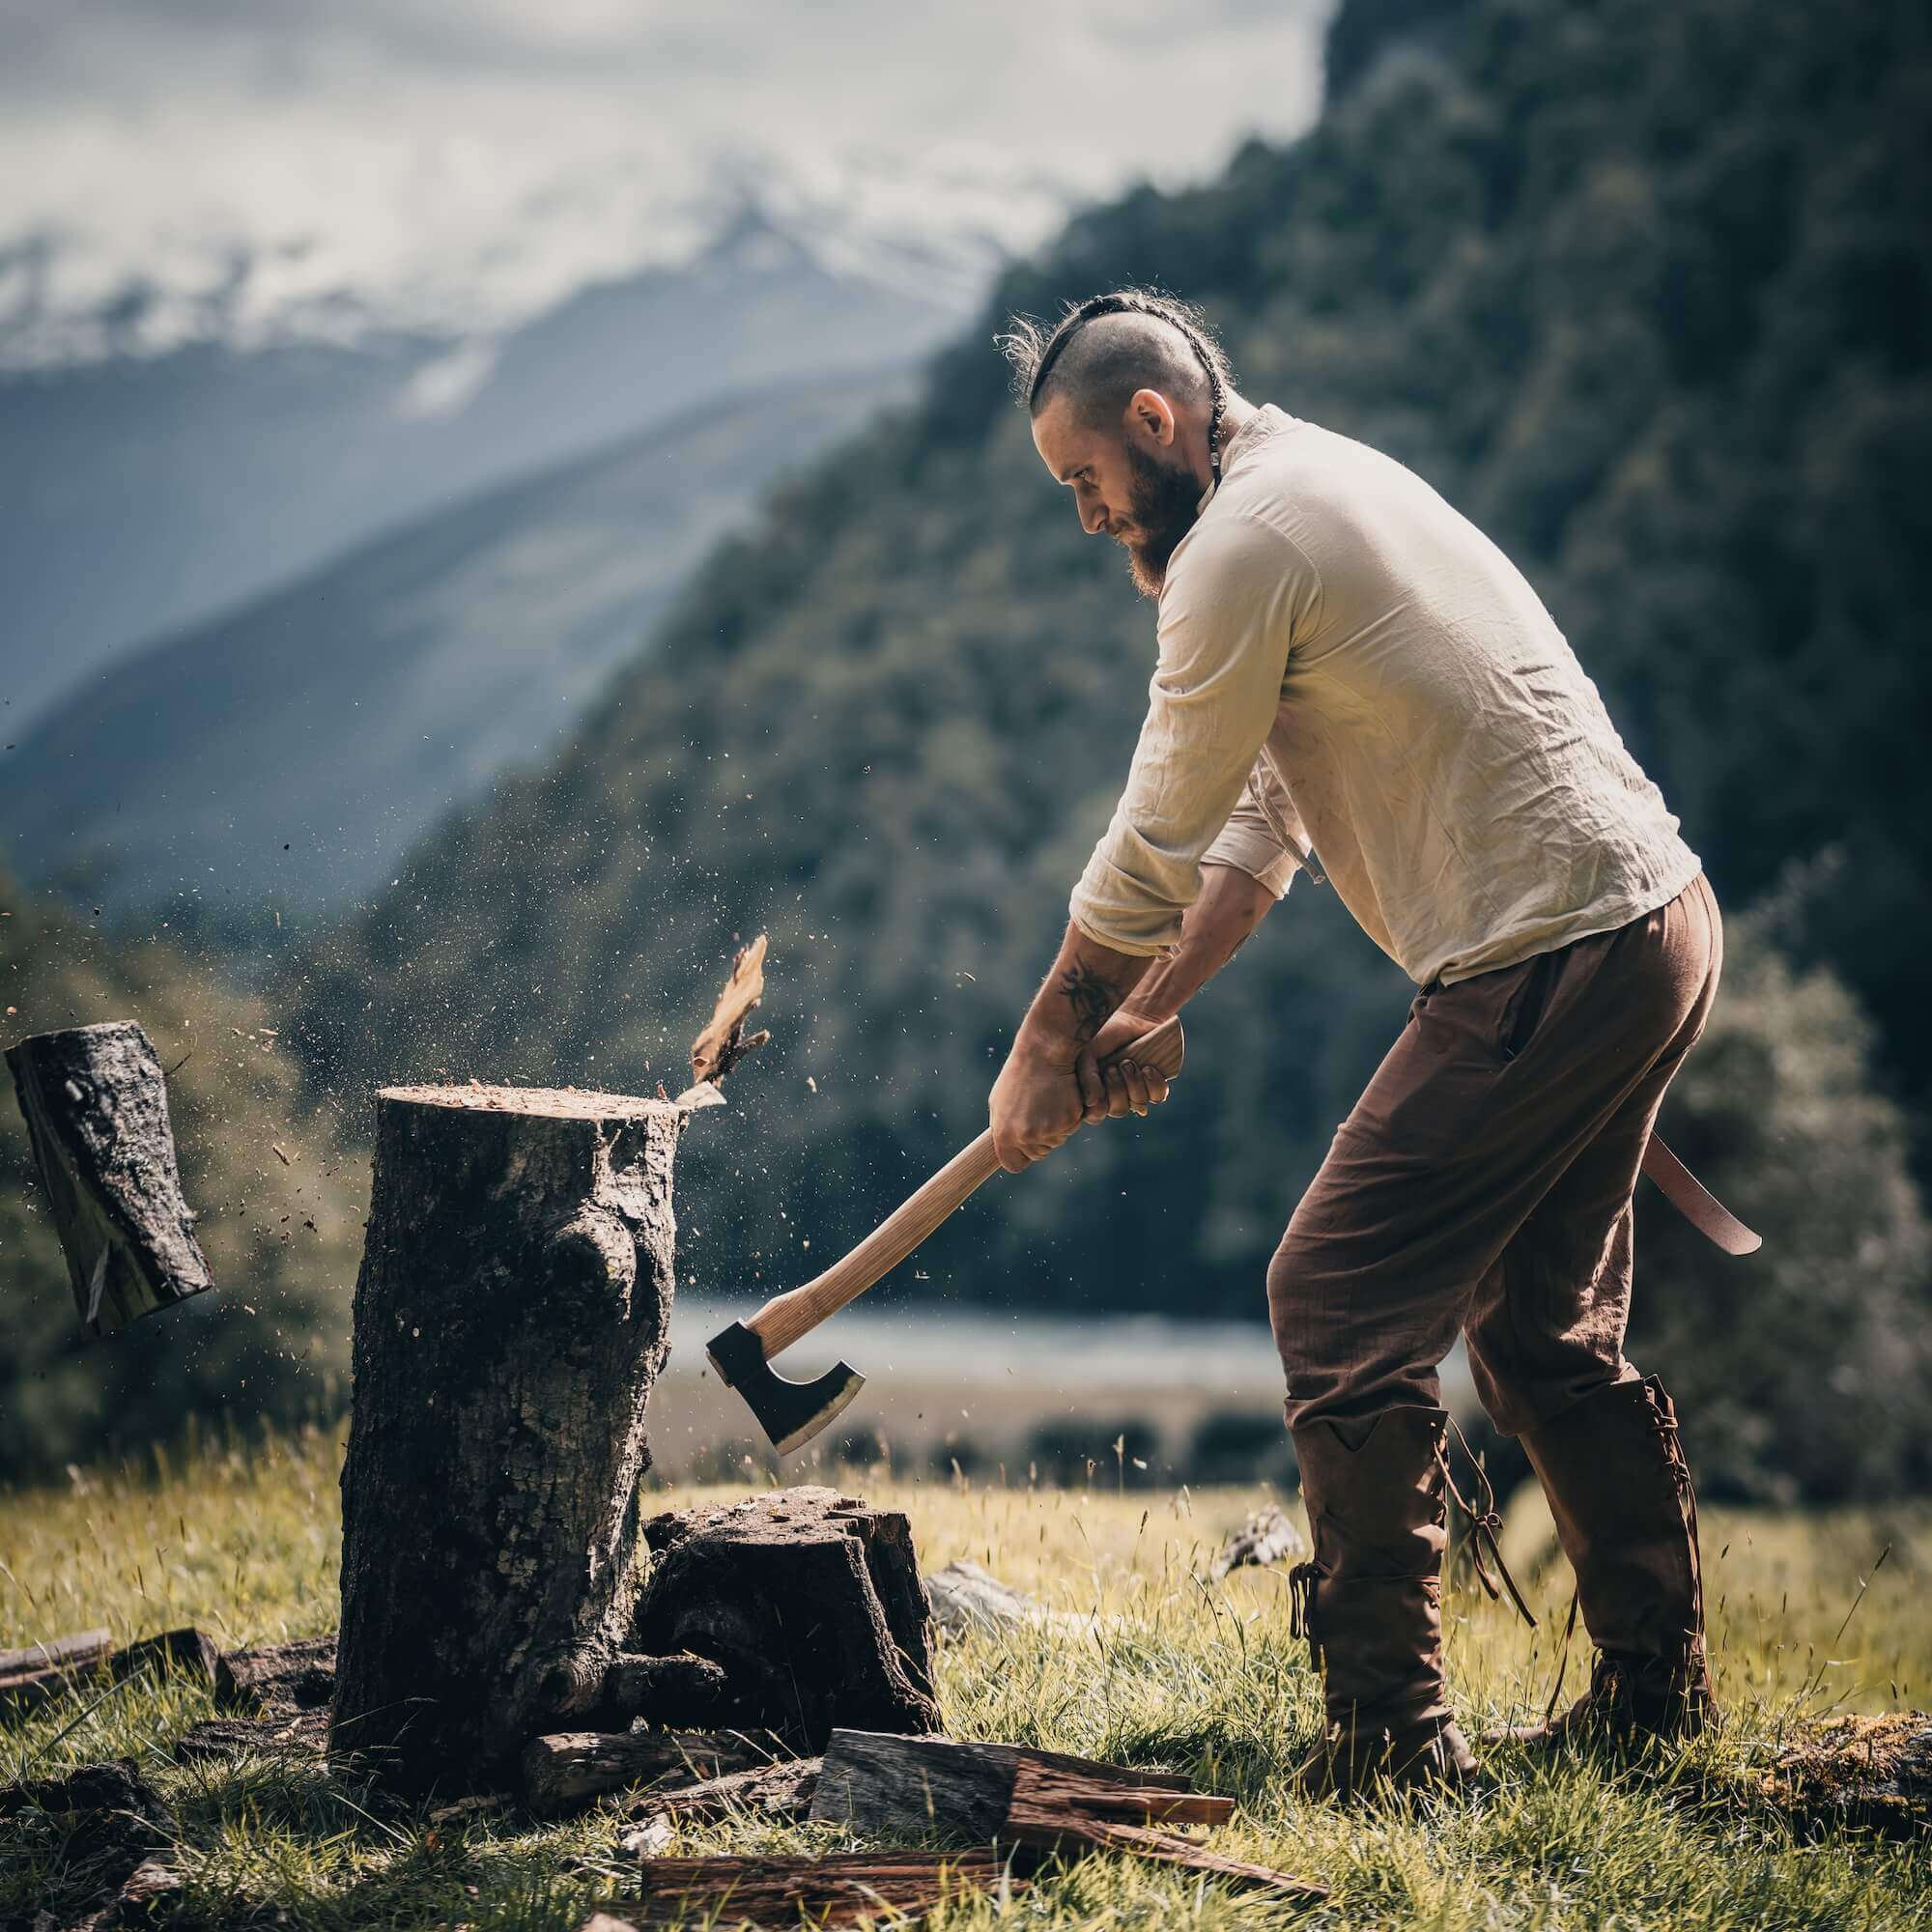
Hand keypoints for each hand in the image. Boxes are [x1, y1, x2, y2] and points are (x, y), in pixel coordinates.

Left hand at [988, 1037, 1085, 1171]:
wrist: (1044, 1052)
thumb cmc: (1020, 1075)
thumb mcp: (1000, 1103)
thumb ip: (1002, 1128)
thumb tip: (1005, 1147)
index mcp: (1004, 1134)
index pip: (1013, 1164)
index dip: (1021, 1156)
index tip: (1025, 1144)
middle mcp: (1025, 1136)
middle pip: (1038, 1154)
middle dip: (1040, 1138)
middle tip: (1038, 1110)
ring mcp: (1048, 1129)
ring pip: (1057, 1140)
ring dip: (1056, 1126)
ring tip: (1048, 1099)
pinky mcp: (1068, 1120)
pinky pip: (1072, 1127)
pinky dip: (1070, 1115)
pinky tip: (1062, 1096)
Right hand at [1075, 1009, 1171, 1123]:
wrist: (1132, 1016)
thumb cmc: (1104, 1033)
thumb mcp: (1087, 1052)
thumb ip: (1085, 1077)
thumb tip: (1091, 1103)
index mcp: (1096, 1090)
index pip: (1096, 1115)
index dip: (1099, 1105)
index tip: (1100, 1079)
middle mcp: (1116, 1093)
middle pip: (1118, 1111)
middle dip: (1117, 1089)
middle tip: (1113, 1067)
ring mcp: (1136, 1089)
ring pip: (1139, 1104)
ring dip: (1133, 1083)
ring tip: (1128, 1062)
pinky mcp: (1155, 1082)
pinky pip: (1158, 1096)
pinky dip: (1153, 1083)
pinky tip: (1147, 1068)